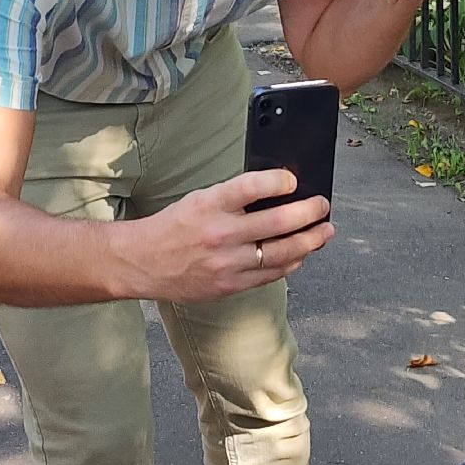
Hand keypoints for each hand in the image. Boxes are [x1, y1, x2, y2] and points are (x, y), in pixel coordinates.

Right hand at [117, 169, 333, 302]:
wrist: (141, 262)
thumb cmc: (175, 226)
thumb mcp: (200, 199)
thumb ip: (236, 196)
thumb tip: (280, 192)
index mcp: (210, 205)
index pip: (251, 186)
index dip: (279, 181)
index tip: (294, 179)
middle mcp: (219, 234)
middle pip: (278, 222)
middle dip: (309, 212)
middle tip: (323, 205)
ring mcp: (226, 263)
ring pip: (282, 252)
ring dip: (310, 241)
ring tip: (324, 231)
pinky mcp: (228, 286)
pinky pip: (270, 274)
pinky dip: (291, 262)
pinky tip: (301, 254)